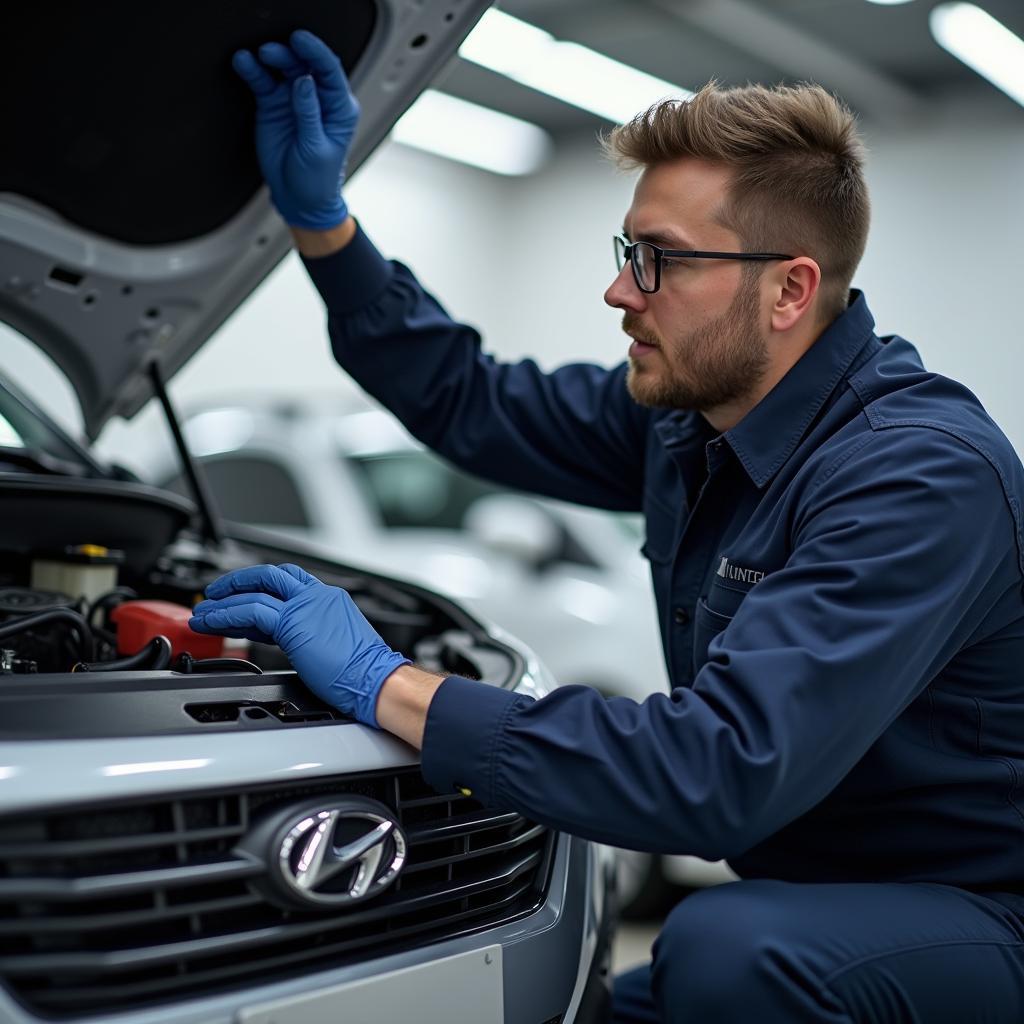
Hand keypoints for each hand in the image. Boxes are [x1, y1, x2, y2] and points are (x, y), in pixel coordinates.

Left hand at [189, 563, 408, 726]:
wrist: (376, 680)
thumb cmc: (362, 672)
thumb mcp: (334, 644)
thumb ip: (310, 636)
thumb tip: (291, 643)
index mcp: (329, 600)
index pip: (286, 587)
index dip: (259, 592)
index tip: (241, 603)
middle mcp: (318, 596)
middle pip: (271, 576)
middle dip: (239, 582)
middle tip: (216, 592)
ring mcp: (306, 606)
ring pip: (256, 590)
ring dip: (225, 599)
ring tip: (203, 610)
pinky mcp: (293, 623)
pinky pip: (251, 611)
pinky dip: (226, 614)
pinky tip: (212, 620)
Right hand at [233, 29, 358, 229]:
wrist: (298, 200)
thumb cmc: (318, 180)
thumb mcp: (317, 148)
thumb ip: (309, 114)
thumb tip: (304, 81)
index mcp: (339, 108)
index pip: (329, 72)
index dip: (316, 53)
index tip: (300, 41)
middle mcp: (317, 99)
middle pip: (305, 65)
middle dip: (290, 53)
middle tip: (273, 49)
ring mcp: (294, 100)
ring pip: (283, 69)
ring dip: (271, 58)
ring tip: (257, 54)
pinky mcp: (273, 105)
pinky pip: (263, 82)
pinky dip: (253, 71)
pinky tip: (244, 63)